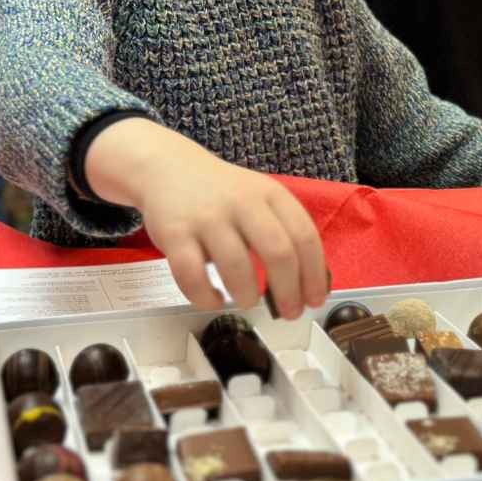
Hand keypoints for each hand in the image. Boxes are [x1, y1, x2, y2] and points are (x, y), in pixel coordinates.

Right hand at [85, 119, 328, 317]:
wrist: (166, 168)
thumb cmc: (221, 194)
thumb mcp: (259, 198)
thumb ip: (282, 231)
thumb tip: (307, 285)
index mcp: (270, 193)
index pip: (304, 236)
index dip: (314, 274)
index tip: (315, 299)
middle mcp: (242, 202)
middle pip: (278, 252)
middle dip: (289, 291)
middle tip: (289, 312)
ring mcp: (207, 217)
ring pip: (236, 267)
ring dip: (248, 295)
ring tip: (249, 301)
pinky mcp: (175, 234)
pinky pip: (192, 276)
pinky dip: (206, 297)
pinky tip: (213, 300)